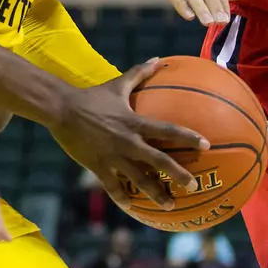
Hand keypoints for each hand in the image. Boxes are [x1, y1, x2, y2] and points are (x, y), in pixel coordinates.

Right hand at [49, 59, 209, 207]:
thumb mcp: (117, 84)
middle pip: (158, 160)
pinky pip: (112, 186)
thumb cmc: (92, 96)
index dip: (188, 137)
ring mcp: (113, 156)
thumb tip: (159, 60)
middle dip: (178, 174)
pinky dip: (122, 197)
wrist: (61, 109)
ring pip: (138, 179)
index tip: (206, 145)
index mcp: (135, 122)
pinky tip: (131, 207)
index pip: (168, 130)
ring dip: (156, 193)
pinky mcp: (97, 166)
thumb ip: (140, 73)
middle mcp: (128, 141)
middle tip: (194, 186)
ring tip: (170, 206)